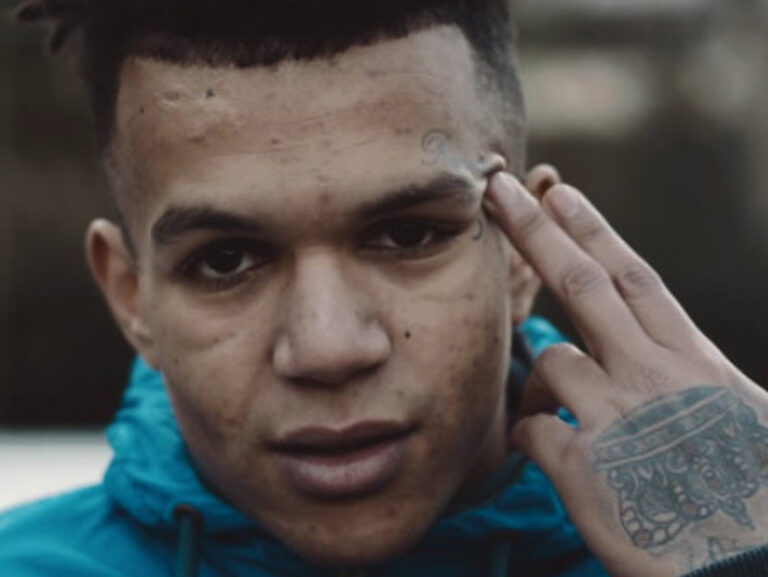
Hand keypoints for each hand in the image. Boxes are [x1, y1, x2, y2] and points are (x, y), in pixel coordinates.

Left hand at [484, 172, 767, 576]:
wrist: (749, 565)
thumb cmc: (750, 496)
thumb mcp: (739, 415)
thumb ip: (692, 372)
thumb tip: (667, 348)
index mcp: (693, 361)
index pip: (634, 277)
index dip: (591, 230)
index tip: (558, 192)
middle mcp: (654, 374)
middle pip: (582, 285)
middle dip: (534, 231)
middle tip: (495, 189)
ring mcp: (617, 416)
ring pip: (550, 360)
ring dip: (537, 378)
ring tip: (552, 409)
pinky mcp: (584, 467)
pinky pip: (531, 430)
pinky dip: (528, 434)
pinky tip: (544, 453)